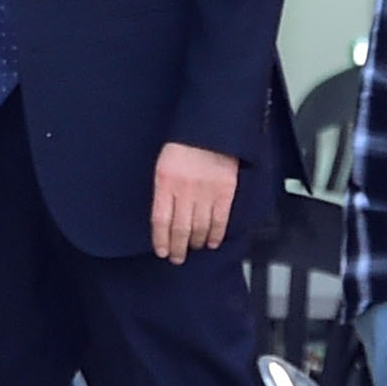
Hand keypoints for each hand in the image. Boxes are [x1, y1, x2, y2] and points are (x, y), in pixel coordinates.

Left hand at [149, 141, 238, 260]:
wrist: (211, 127)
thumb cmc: (185, 143)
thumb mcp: (164, 164)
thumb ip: (164, 190)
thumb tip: (164, 218)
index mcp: (166, 182)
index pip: (161, 220)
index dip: (161, 240)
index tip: (162, 251)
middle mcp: (185, 190)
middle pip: (180, 229)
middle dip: (178, 247)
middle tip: (177, 257)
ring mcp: (206, 192)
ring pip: (200, 228)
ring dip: (196, 242)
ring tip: (193, 249)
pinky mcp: (225, 192)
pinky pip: (220, 220)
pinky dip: (216, 234)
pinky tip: (212, 242)